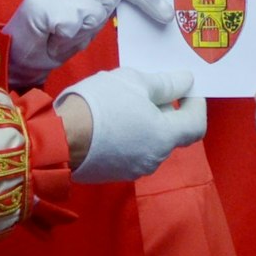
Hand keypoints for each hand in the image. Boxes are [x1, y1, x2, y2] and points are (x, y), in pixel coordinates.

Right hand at [4, 0, 173, 88]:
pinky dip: (65, 38)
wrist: (9, 45)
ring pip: (95, 14)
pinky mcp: (48, 3)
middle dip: (97, 18)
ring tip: (57, 30)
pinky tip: (49, 34)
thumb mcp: (83, 8)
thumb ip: (104, 0)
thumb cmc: (49, 30)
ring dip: (80, 30)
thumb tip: (145, 4)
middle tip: (68, 24)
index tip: (167, 15)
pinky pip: (75, 28)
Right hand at [58, 67, 205, 182]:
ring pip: (149, 141)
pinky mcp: (113, 173)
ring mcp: (133, 169)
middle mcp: (154, 158)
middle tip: (147, 89)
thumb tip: (187, 82)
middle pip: (171, 132)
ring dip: (145, 123)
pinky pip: (131, 151)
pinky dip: (129, 135)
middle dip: (165, 110)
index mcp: (165, 137)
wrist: (59, 137)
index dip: (196, 103)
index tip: (185, 88)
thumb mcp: (136, 82)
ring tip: (123, 102)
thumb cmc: (102, 104)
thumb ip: (167, 84)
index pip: (196, 124)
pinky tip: (110, 120)